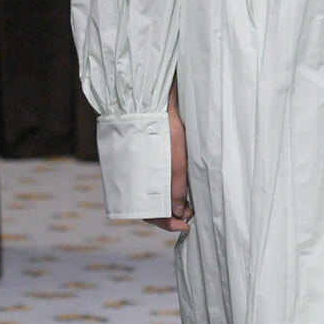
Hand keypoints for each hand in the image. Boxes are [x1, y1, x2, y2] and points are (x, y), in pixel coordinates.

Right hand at [145, 79, 192, 231]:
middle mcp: (132, 178)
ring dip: (168, 202)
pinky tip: (177, 186)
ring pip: (150, 195)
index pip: (150, 214)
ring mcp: (134, 170)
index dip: (168, 223)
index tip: (186, 225)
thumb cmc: (165, 127)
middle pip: (150, 207)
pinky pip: (148, 183)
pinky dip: (162, 189)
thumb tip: (179, 211)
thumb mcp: (177, 159)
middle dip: (170, 214)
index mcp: (137, 180)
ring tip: (188, 201)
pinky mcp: (137, 161)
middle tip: (190, 213)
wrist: (150, 98)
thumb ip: (178, 187)